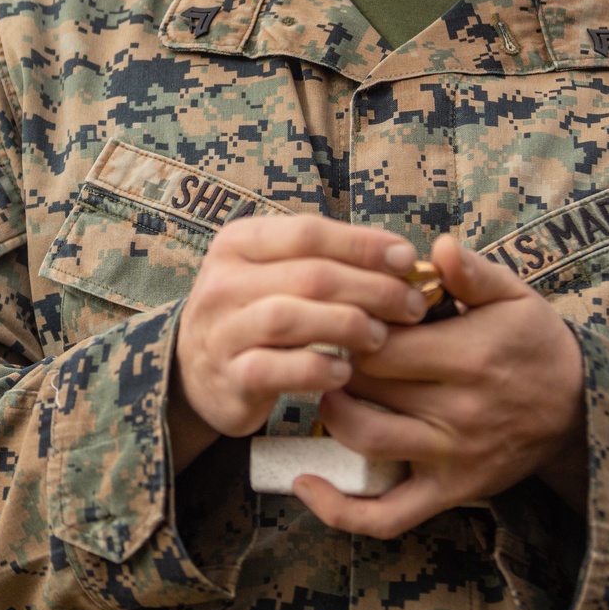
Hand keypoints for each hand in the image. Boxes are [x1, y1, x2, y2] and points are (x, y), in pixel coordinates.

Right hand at [168, 215, 423, 470]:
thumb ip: (328, 259)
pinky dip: (317, 370)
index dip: (364, 244)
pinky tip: (345, 373)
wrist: (196, 369)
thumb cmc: (257, 311)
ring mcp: (221, 330)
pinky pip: (276, 369)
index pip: (309, 232)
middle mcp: (224, 281)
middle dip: (372, 289)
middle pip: (310, 275)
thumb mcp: (277, 271)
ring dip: (347, 326)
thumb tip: (402, 258)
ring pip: (291, 318)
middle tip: (411, 306)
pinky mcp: (227, 377)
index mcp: (239, 242)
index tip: (408, 259)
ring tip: (380, 337)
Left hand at [293, 233, 587, 535]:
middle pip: (365, 387)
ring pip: (366, 440)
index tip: (342, 315)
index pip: (380, 343)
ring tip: (328, 391)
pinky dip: (340, 509)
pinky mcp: (450, 491)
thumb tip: (438, 245)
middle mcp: (459, 410)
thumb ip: (473, 271)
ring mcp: (452, 456)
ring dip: (332, 415)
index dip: (348, 327)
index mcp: (469, 355)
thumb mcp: (514, 296)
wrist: (578, 408)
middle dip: (335, 366)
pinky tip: (305, 484)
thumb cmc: (534, 343)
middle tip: (324, 349)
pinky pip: (387, 515)